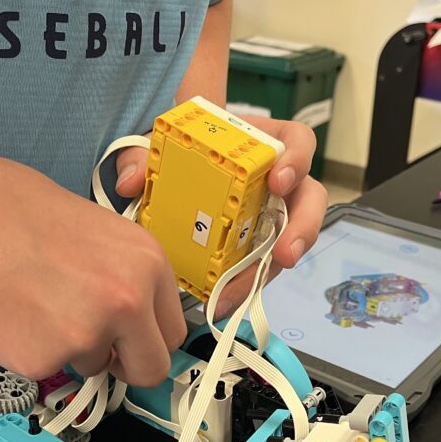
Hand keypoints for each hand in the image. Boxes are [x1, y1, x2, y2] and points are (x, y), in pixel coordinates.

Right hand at [0, 159, 186, 387]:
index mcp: (148, 262)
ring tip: (30, 303)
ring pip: (92, 368)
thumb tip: (132, 318)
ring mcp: (87, 335)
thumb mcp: (94, 231)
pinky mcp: (42, 361)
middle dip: (124, 365)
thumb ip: (122, 275)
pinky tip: (8, 314)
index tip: (128, 339)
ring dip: (68, 349)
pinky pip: (46, 370)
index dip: (146, 338)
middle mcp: (129, 301)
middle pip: (150, 368)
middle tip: (90, 344)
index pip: (173, 331)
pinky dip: (28, 352)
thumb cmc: (10, 208)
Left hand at [116, 115, 326, 318]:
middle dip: (302, 226)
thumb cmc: (176, 153)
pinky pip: (263, 266)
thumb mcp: (157, 148)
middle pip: (310, 199)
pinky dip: (246, 284)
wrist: (168, 177)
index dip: (298, 159)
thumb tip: (130, 180)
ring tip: (247, 288)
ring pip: (290, 240)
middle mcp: (277, 181)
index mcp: (263, 145)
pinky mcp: (258, 246)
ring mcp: (271, 216)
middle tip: (283, 251)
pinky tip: (223, 299)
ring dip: (272, 269)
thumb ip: (140, 156)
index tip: (279, 179)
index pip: (297, 142)